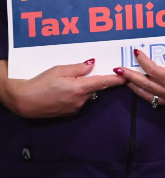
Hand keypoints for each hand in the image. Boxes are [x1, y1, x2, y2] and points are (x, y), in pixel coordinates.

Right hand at [1, 58, 126, 118]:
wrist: (24, 102)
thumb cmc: (40, 83)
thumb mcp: (60, 70)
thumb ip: (79, 68)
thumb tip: (93, 64)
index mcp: (80, 88)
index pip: (104, 82)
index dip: (117, 79)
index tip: (128, 76)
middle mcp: (81, 100)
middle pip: (96, 88)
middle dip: (96, 81)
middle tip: (92, 72)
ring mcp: (75, 108)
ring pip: (87, 95)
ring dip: (84, 88)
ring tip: (69, 81)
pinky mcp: (68, 113)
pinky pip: (78, 101)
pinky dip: (76, 95)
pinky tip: (64, 90)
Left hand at [116, 51, 164, 108]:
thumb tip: (163, 51)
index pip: (154, 71)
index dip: (144, 61)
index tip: (137, 52)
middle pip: (145, 84)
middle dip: (130, 75)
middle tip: (118, 68)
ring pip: (146, 93)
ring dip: (133, 85)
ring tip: (123, 78)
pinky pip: (153, 99)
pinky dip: (143, 92)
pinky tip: (138, 87)